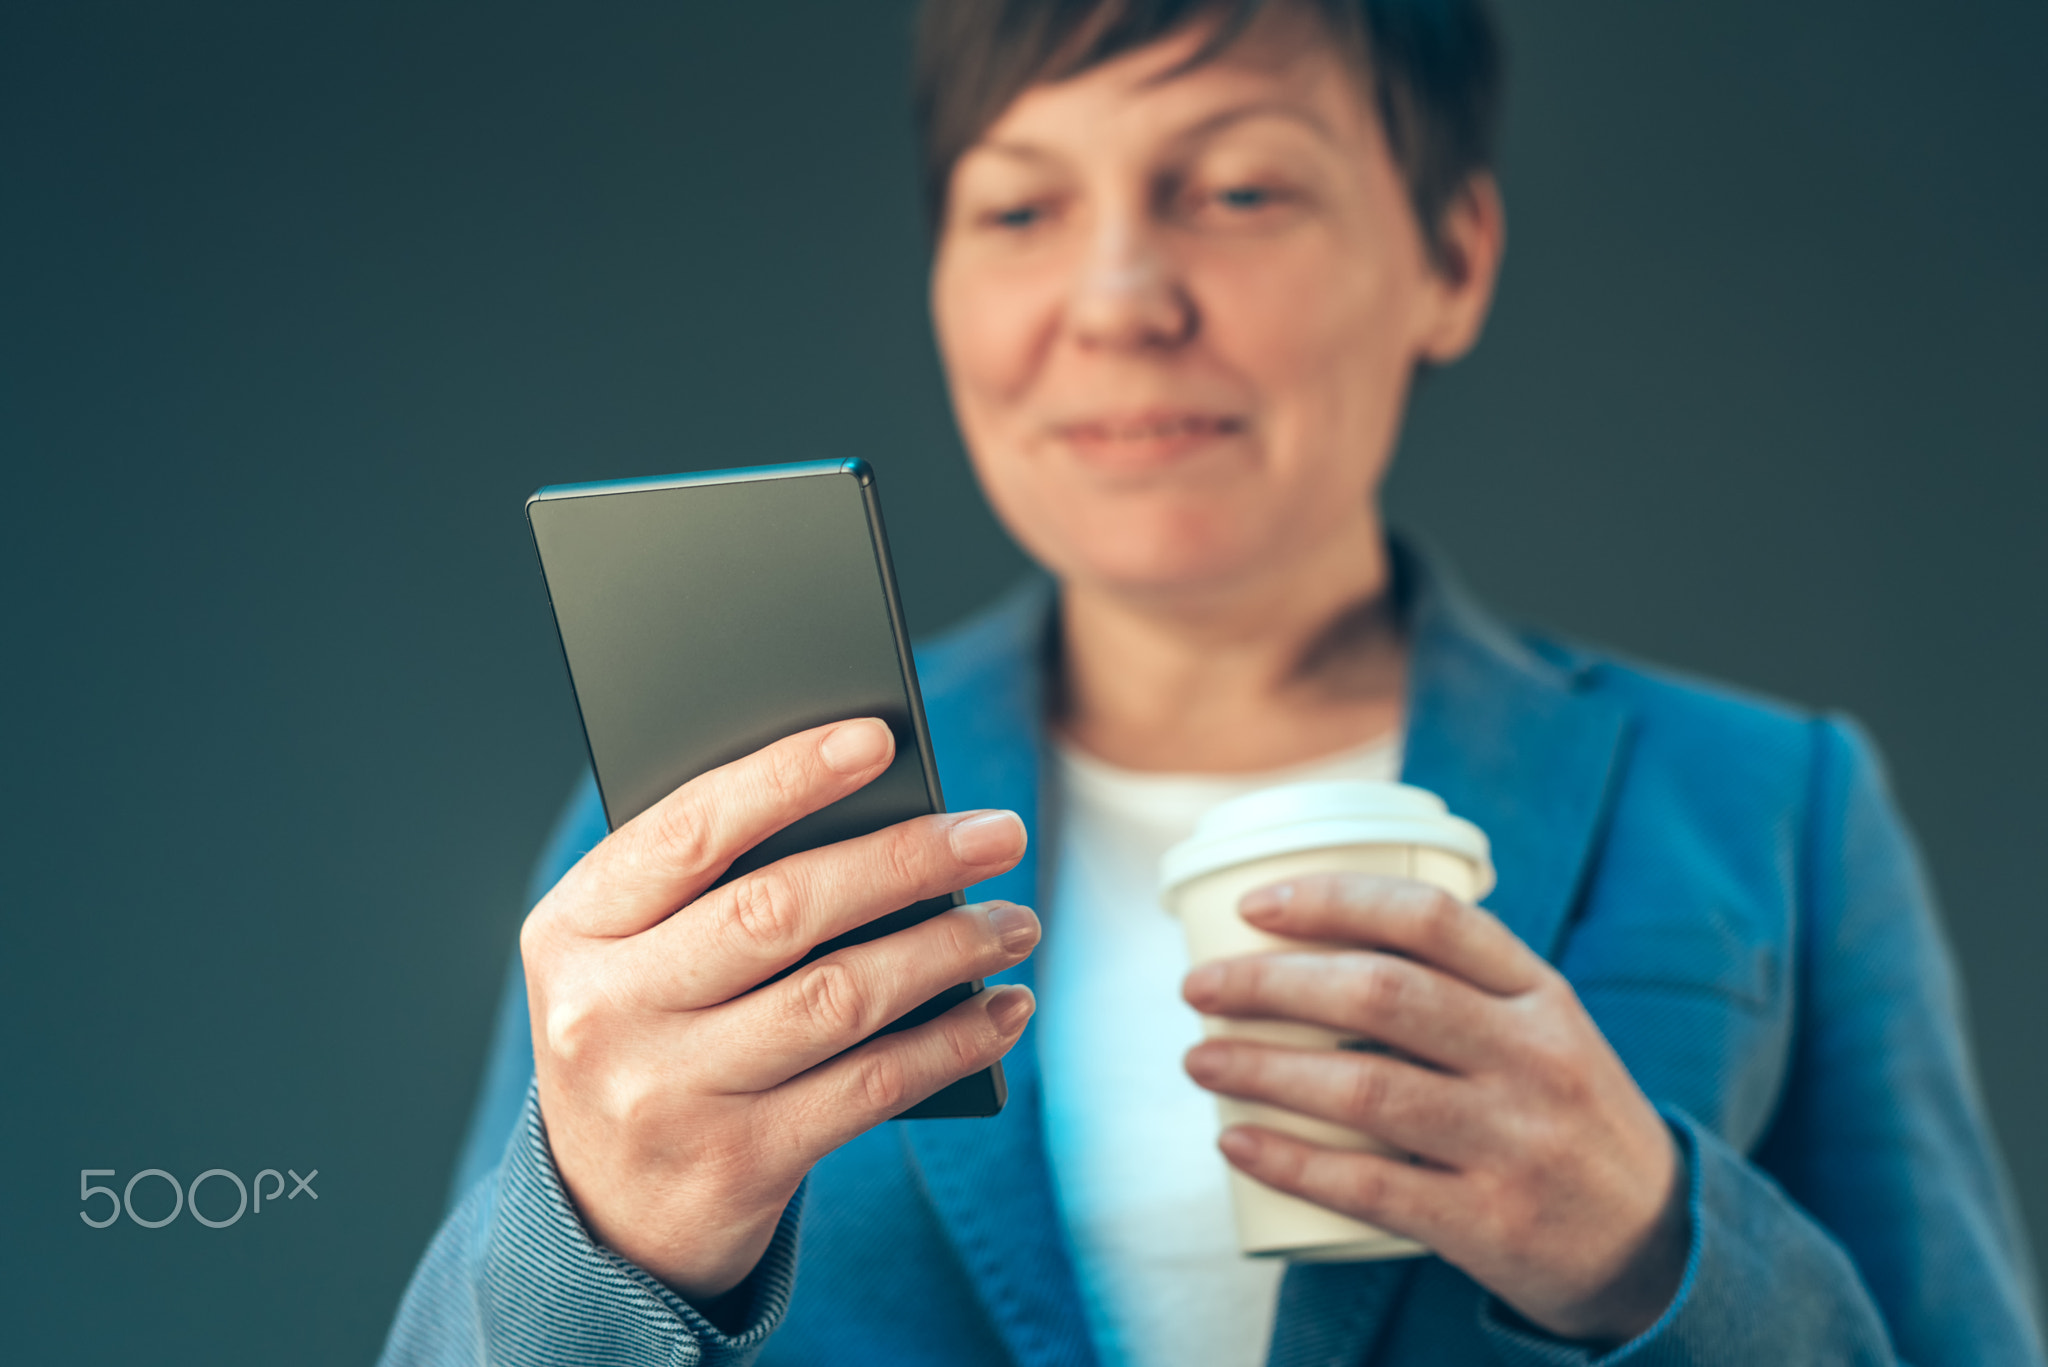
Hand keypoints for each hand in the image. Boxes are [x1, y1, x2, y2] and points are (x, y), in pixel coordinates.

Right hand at [520, 717, 1039, 1299]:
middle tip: (997, 832)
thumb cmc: (645, 1036)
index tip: (880, 736)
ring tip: (1013, 921)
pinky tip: (1002, 1010)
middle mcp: (606, 1012)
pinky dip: (952, 1042)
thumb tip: (878, 808)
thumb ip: (709, 886)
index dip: (787, 776)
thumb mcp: (629, 956)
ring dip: (947, 949)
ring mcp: (669, 1096)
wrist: (603, 1216)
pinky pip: (871, 1086)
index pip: (689, 830)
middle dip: (905, 861)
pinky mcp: (738, 1166)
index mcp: (572, 929)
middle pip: (779, 910)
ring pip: (839, 997)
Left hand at [1181, 874, 1688, 1345]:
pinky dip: (1291, 1161)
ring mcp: (1515, 1143)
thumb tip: (1314, 935)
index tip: (1253, 905)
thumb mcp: (1544, 1032)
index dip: (1332, 899)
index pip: (1430, 918)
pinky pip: (1369, 1187)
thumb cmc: (1563, 1117)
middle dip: (1270, 984)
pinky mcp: (1490, 1223)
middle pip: (1380, 995)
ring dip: (1262, 1070)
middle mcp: (1533, 1059)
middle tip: (1199, 987)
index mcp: (1542, 996)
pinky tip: (1236, 1142)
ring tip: (1200, 1062)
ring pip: (1363, 1088)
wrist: (1659, 1245)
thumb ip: (1460, 985)